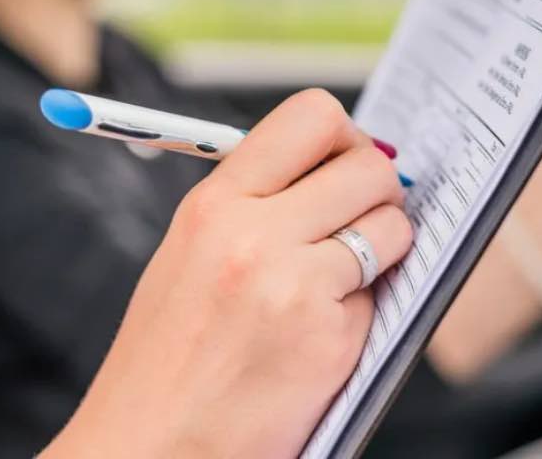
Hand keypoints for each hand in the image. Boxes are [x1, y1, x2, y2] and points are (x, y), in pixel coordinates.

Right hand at [41, 89, 412, 458]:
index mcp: (213, 204)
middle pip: (369, 165)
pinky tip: (321, 334)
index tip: (345, 162)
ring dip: (384, 248)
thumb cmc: (167, 360)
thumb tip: (335, 165)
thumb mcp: (189, 255)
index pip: (311, 116)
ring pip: (391, 227)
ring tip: (341, 279)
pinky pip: (381, 296)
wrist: (150, 450)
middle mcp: (252, 234)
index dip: (346, 135)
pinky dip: (366, 310)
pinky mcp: (329, 340)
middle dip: (379, 189)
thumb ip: (255, 204)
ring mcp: (293, 286)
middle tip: (361, 218)